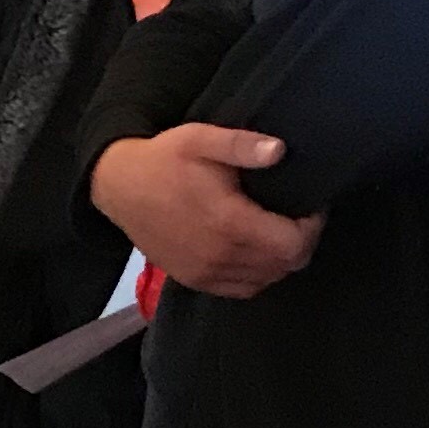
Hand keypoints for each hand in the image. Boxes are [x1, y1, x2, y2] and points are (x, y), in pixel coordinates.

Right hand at [90, 127, 321, 298]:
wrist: (116, 187)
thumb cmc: (162, 160)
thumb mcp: (199, 139)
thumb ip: (240, 145)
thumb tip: (279, 151)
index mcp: (228, 223)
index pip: (294, 245)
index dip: (312, 227)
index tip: (308, 206)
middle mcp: (219, 256)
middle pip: (285, 265)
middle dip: (299, 241)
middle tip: (294, 216)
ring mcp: (205, 272)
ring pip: (267, 279)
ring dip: (279, 259)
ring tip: (274, 232)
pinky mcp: (193, 279)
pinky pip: (242, 288)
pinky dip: (257, 274)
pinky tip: (252, 251)